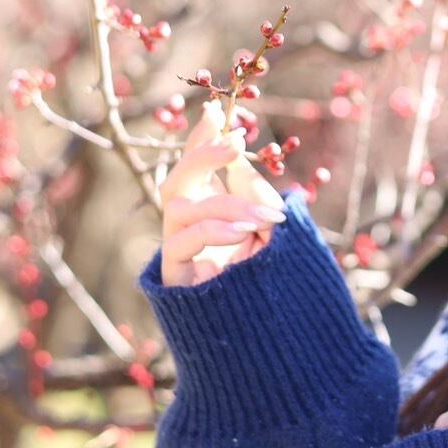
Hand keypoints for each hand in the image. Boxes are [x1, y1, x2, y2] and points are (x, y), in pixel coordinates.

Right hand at [158, 99, 286, 286]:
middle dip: (202, 155)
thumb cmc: (273, 280)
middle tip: (235, 140)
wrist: (269, 339)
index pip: (198, 166)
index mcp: (209, 211)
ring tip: (264, 217)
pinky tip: (245, 234)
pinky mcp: (175, 278)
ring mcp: (178, 252)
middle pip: (176, 181)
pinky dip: (213, 232)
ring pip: (178, 208)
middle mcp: (188, 228)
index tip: (217, 109)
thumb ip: (254, 192)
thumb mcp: (271, 228)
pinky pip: (179, 244)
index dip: (203, 137)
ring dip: (223, 203)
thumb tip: (238, 152)